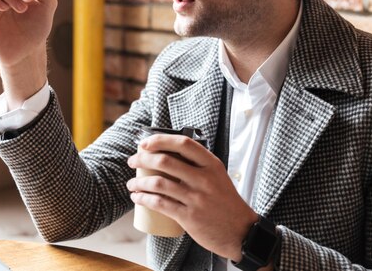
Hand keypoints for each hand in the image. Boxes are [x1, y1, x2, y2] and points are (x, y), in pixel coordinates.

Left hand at [126, 134, 257, 261]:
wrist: (240, 231)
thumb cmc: (225, 201)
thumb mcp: (218, 176)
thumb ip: (199, 164)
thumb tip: (169, 153)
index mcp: (211, 164)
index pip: (183, 143)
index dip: (160, 140)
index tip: (145, 143)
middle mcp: (204, 178)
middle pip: (165, 161)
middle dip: (142, 159)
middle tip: (132, 162)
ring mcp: (196, 198)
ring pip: (159, 183)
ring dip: (139, 182)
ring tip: (131, 184)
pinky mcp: (189, 217)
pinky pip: (160, 204)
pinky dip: (144, 199)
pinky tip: (137, 198)